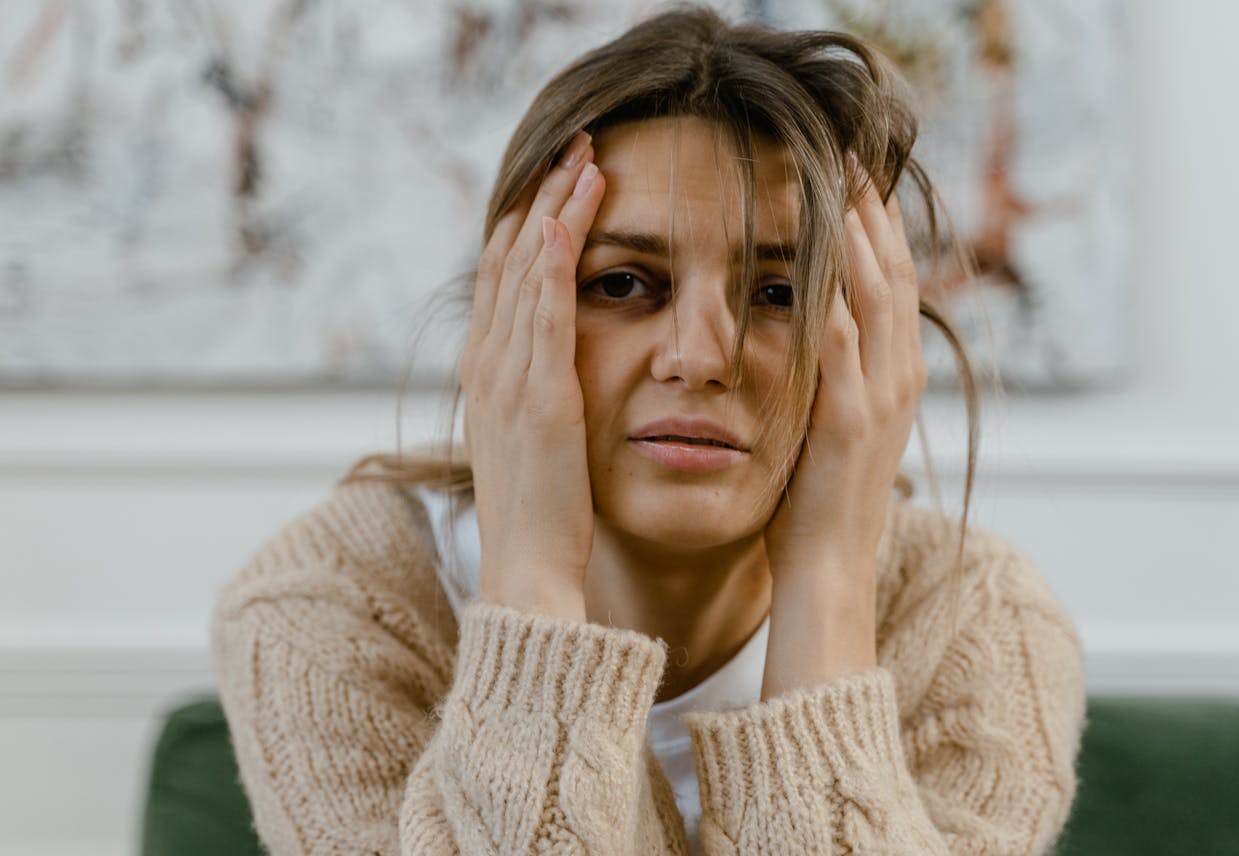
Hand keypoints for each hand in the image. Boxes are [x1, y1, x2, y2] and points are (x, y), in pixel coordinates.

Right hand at [459, 130, 605, 615]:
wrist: (526, 574)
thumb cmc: (541, 518)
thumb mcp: (533, 446)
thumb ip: (537, 399)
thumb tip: (555, 373)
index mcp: (489, 374)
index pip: (505, 279)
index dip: (530, 223)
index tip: (559, 180)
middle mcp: (487, 365)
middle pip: (511, 258)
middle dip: (544, 196)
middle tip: (575, 144)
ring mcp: (507, 377)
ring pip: (527, 271)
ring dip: (556, 209)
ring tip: (586, 157)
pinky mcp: (537, 395)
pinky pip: (543, 312)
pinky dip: (554, 261)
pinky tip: (570, 218)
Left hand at [763, 163, 925, 595]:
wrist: (828, 570)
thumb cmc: (819, 504)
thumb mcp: (835, 428)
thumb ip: (835, 378)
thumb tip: (812, 335)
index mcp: (897, 377)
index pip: (895, 283)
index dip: (881, 228)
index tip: (860, 178)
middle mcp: (899, 377)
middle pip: (894, 272)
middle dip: (873, 211)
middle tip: (851, 154)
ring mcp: (879, 396)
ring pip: (875, 293)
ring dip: (856, 231)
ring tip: (837, 176)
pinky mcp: (848, 417)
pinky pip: (839, 338)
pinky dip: (828, 289)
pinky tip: (812, 248)